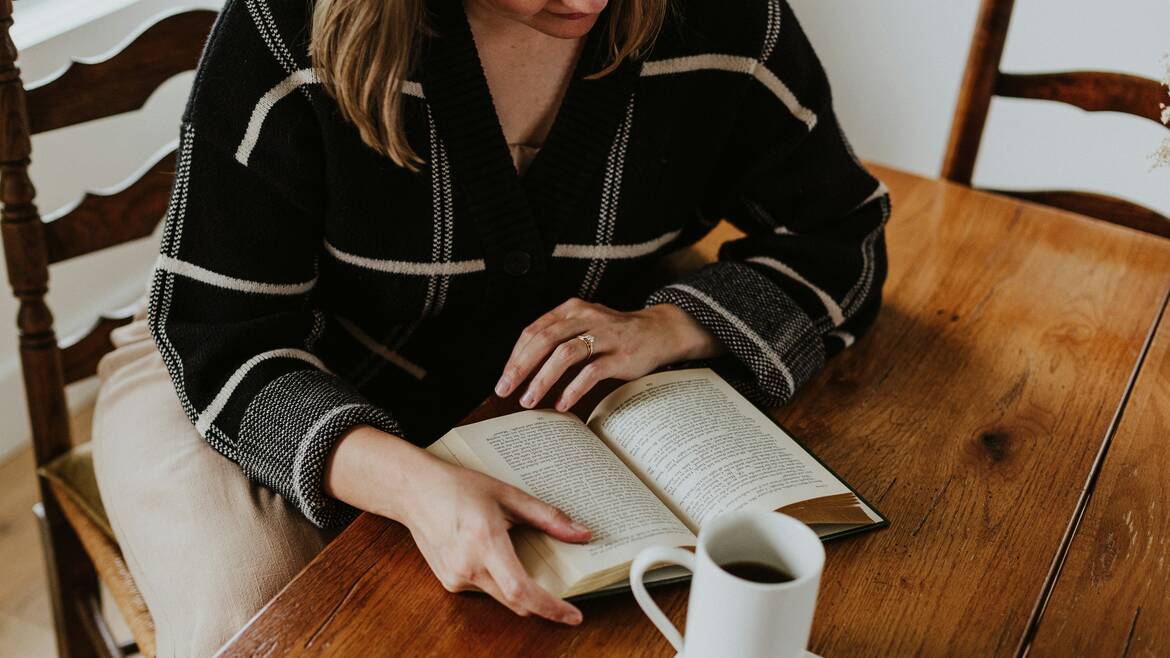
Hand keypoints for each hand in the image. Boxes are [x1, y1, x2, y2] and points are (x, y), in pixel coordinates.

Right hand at [325, 427, 591, 623]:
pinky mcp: (449, 582)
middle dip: (542, 603)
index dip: (551, 608)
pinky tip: (492, 554)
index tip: (573, 617)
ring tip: (519, 556)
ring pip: (501, 597)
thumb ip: (547, 517)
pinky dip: (498, 580)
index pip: (522, 590)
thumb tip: (581, 533)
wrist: (415, 491)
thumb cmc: (458, 487)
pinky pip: (484, 590)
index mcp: (484, 542)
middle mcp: (468, 566)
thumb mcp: (508, 495)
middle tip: (564, 595)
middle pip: (516, 601)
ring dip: (519, 588)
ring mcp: (455, 578)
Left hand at [494, 298, 722, 411]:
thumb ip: (558, 337)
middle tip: (505, 390)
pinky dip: (573, 389)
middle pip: (544, 340)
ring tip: (529, 400)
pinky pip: (591, 372)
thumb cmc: (615, 333)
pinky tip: (561, 403)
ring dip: (542, 379)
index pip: (535, 330)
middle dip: (521, 367)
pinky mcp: (621, 355)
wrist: (660, 331)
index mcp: (572, 310)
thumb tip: (522, 366)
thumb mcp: (585, 325)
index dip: (516, 355)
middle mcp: (586, 318)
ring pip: (565, 354)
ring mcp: (605, 336)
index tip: (504, 378)